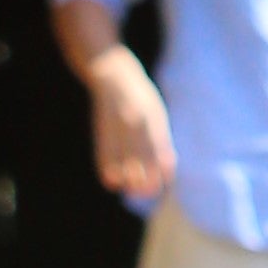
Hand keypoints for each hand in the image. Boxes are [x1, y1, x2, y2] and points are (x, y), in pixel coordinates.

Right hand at [83, 42, 175, 204]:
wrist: (112, 74)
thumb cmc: (140, 96)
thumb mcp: (156, 113)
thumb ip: (161, 139)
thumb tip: (167, 168)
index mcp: (151, 117)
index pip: (159, 150)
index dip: (162, 170)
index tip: (165, 184)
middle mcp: (133, 123)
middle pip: (142, 161)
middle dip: (146, 181)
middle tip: (149, 193)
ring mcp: (116, 127)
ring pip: (122, 164)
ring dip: (128, 181)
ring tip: (133, 189)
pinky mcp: (100, 132)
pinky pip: (104, 160)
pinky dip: (110, 175)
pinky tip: (116, 181)